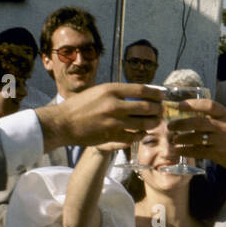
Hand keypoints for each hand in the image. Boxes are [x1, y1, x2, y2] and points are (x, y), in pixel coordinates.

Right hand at [37, 83, 162, 153]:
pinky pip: (133, 136)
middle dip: (158, 109)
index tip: (162, 95)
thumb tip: (139, 92)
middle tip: (161, 110)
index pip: (141, 89)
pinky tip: (142, 133)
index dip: (155, 93)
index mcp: (110, 90)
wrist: (63, 123)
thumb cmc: (80, 105)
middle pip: (146, 107)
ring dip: (153, 123)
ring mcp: (113, 122)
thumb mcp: (98, 91)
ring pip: (143, 124)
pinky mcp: (111, 136)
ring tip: (156, 122)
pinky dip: (140, 135)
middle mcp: (114, 105)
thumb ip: (117, 92)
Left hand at [165, 98, 225, 174]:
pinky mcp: (219, 154)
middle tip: (170, 126)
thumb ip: (211, 116)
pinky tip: (179, 150)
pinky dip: (186, 150)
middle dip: (181, 124)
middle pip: (199, 123)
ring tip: (174, 139)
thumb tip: (186, 113)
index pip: (208, 105)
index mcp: (225, 114)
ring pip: (197, 138)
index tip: (179, 105)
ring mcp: (222, 141)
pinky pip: (199, 151)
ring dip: (182, 138)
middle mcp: (224, 126)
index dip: (193, 104)